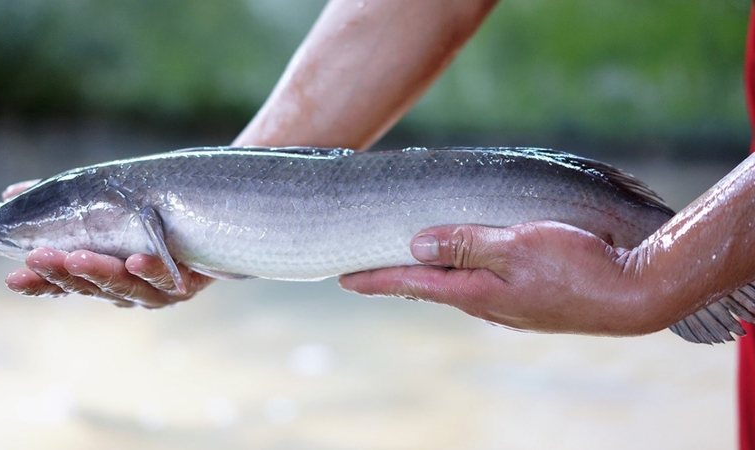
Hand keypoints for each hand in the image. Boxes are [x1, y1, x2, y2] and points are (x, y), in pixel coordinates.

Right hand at [1, 181, 212, 307]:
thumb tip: (11, 191)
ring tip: (78, 257)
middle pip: (91, 287)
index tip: (14, 278)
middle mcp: (126, 290)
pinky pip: (168, 279)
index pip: (64, 285)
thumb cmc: (152, 218)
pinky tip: (135, 260)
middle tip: (40, 257)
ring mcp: (156, 291)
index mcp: (102, 277)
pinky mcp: (186, 283)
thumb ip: (66, 202)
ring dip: (100, 272)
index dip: (40, 284)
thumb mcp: (108, 207)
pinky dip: (151, 270)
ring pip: (125, 287)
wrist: (212, 220)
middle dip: (64, 273)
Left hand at [340, 222, 670, 336]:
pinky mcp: (528, 298)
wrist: (635, 295)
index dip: (376, 279)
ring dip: (426, 275)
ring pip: (454, 285)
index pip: (413, 284)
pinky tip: (462, 262)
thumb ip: (469, 243)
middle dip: (395, 277)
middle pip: (429, 287)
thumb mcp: (519, 245)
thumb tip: (417, 244)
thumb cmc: (580, 266)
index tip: (343, 278)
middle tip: (365, 268)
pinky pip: (480, 283)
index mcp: (477, 291)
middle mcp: (486, 302)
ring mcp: (508, 304)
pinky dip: (459, 270)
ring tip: (405, 261)